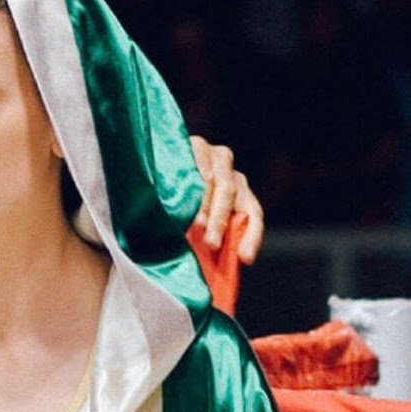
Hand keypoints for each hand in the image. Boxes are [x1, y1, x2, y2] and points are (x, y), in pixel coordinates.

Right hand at [190, 135, 264, 263]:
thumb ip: (209, 240)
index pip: (253, 215)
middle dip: (221, 222)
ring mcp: (216, 158)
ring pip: (217, 180)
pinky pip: (199, 160)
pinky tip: (184, 190)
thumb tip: (215, 266)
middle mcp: (233, 177)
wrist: (157, 173)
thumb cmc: (180, 209)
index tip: (245, 258)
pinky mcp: (197, 145)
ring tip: (197, 223)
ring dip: (207, 204)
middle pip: (232, 196)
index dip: (252, 237)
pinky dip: (195, 176)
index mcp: (241, 198)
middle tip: (211, 244)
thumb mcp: (199, 226)